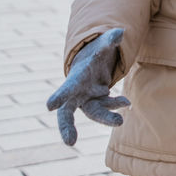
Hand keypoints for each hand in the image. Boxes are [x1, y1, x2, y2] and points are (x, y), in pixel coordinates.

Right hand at [46, 28, 129, 145]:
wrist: (96, 63)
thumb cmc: (95, 53)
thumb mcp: (102, 45)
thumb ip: (110, 40)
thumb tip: (119, 33)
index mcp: (75, 79)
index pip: (66, 90)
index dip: (59, 96)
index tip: (49, 106)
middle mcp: (78, 94)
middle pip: (67, 113)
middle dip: (67, 127)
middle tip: (70, 142)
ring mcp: (88, 100)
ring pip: (93, 113)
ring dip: (107, 117)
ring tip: (122, 117)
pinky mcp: (99, 104)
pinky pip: (107, 108)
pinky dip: (116, 105)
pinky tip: (126, 103)